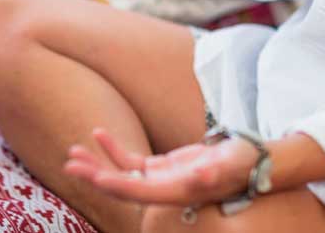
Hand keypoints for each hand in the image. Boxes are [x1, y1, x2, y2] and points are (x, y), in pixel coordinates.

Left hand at [63, 128, 257, 205]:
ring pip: (121, 173)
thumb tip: (199, 175)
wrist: (255, 162)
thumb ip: (214, 171)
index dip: (116, 184)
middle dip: (95, 174)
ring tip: (72, 152)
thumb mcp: (231, 165)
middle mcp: (164, 190)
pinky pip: (131, 161)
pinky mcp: (162, 168)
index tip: (93, 176)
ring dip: (97, 162)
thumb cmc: (245, 162)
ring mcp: (161, 179)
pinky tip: (98, 133)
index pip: (139, 191)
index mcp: (177, 192)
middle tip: (69, 164)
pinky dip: (114, 148)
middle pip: (122, 185)